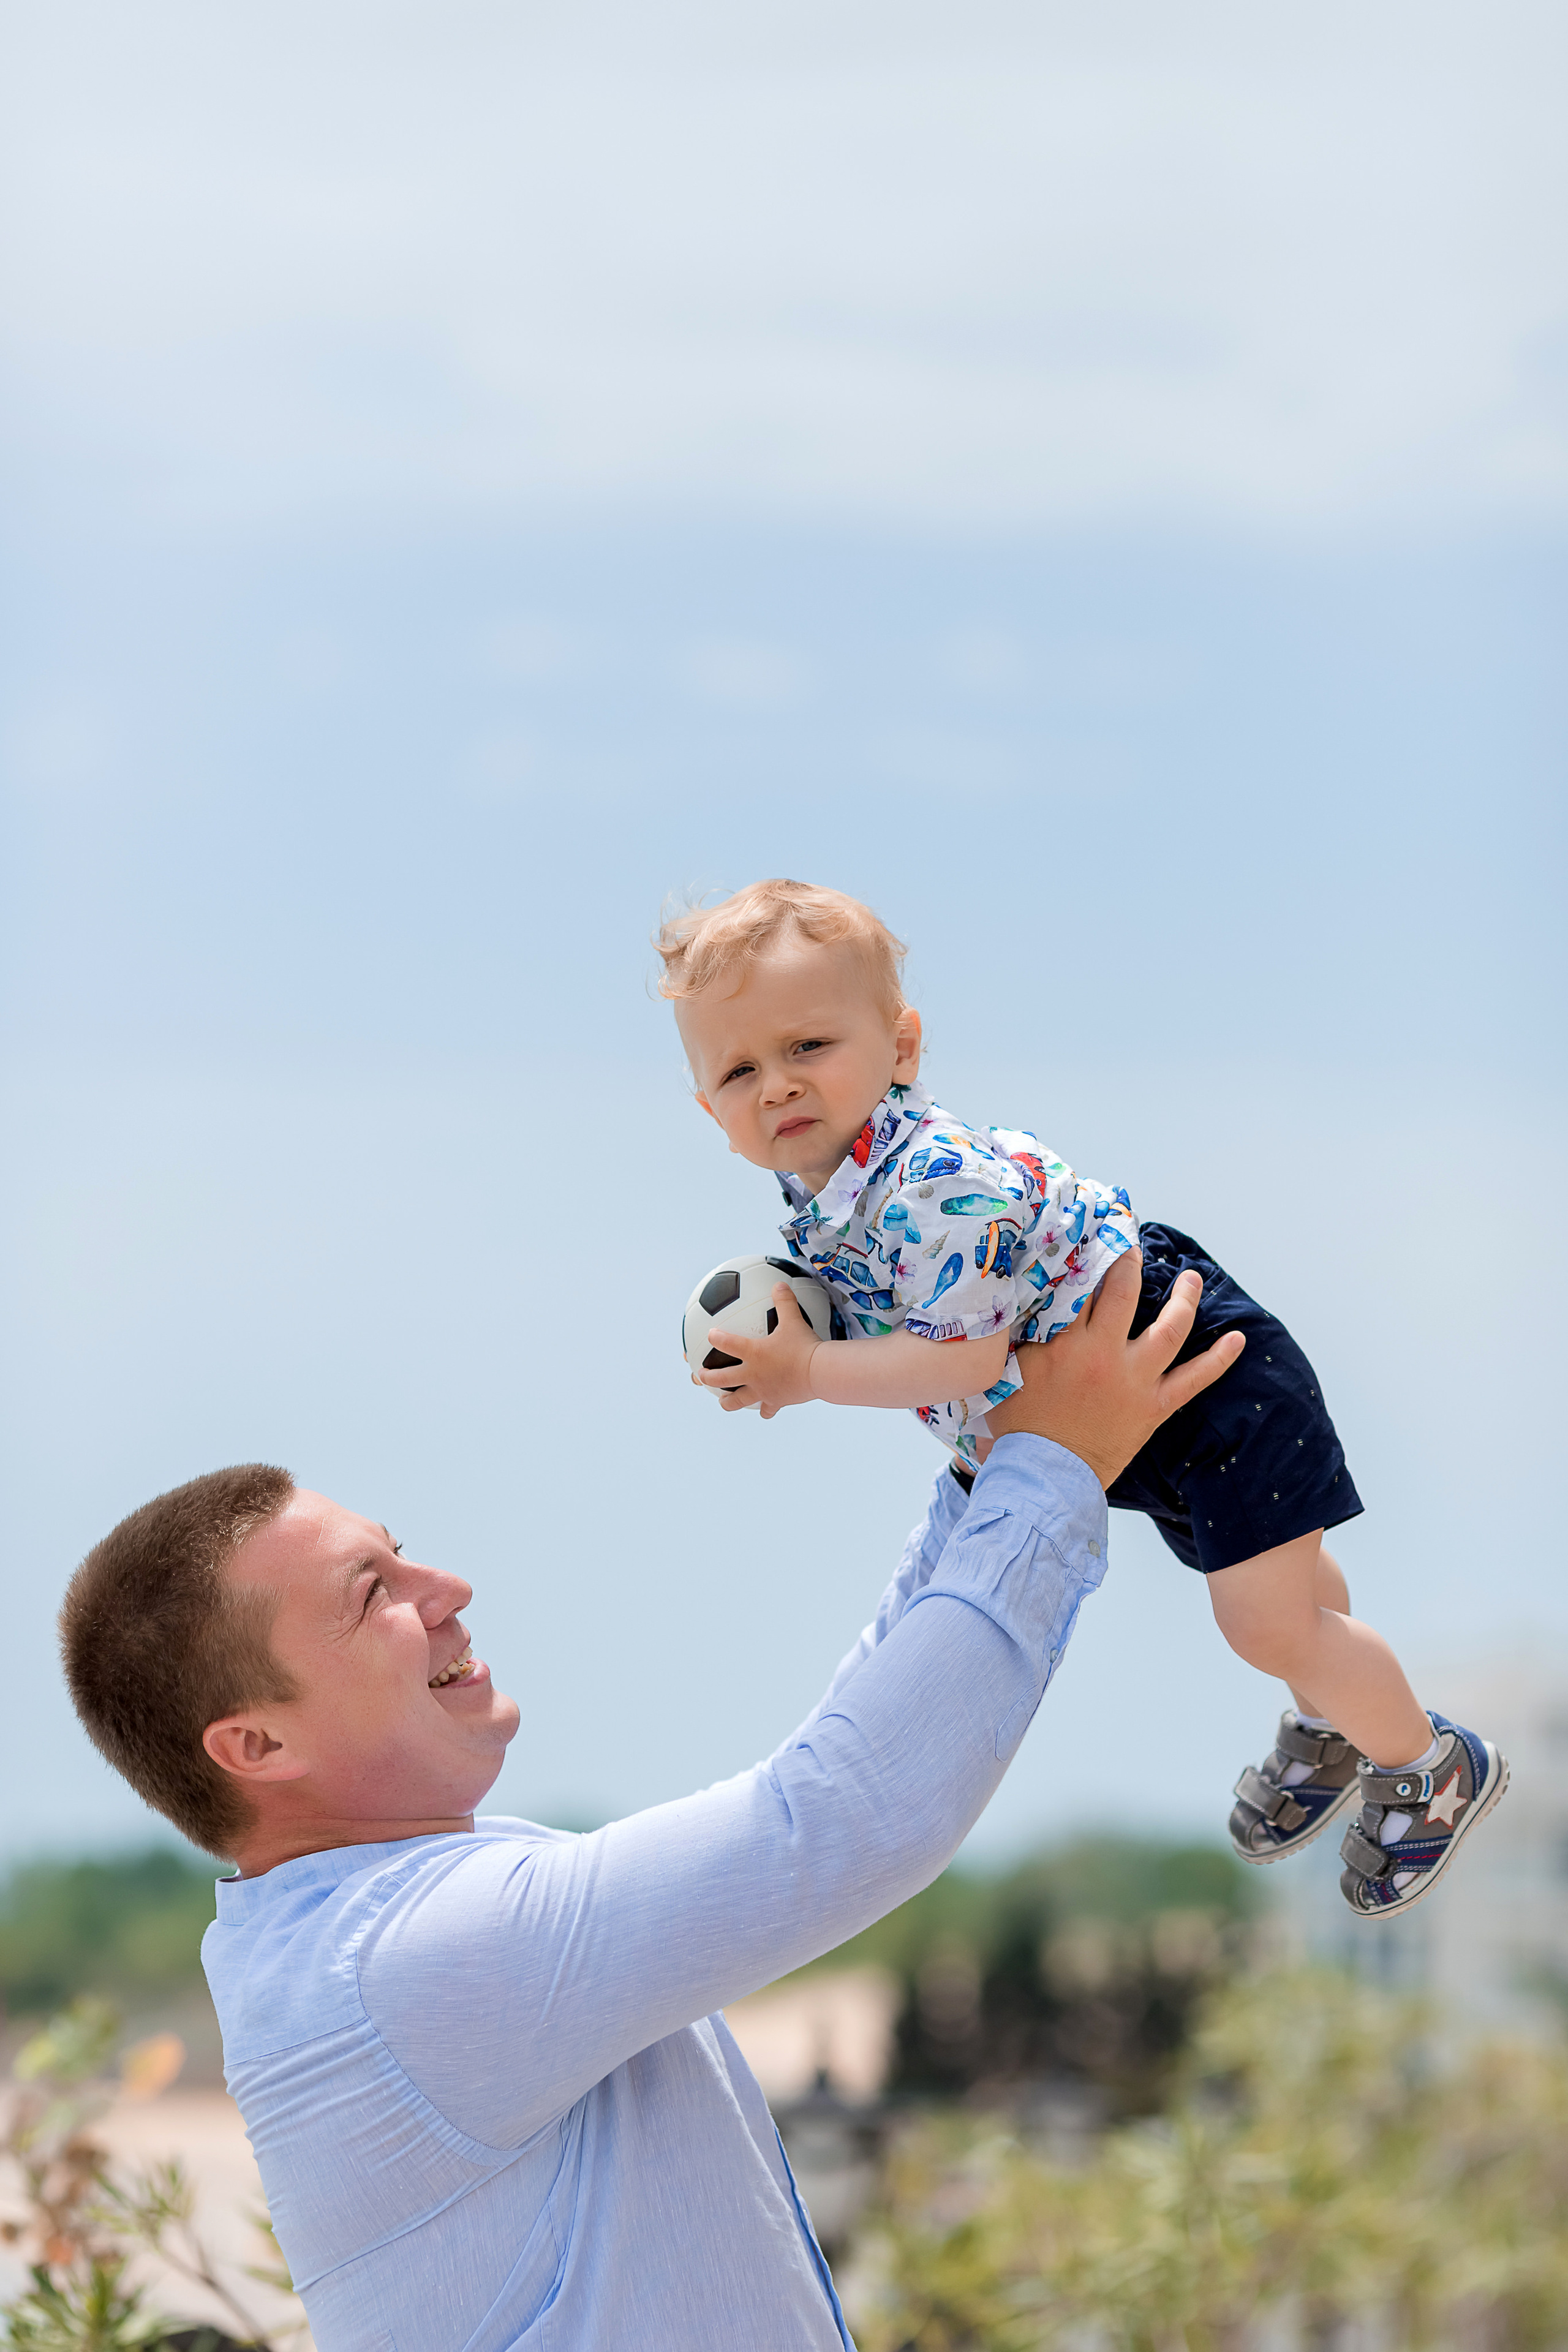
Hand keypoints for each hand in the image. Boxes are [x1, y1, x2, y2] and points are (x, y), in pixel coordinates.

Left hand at [694, 1283, 821, 1416]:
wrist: (819, 1372)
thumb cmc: (805, 1345)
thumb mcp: (794, 1320)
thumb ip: (784, 1301)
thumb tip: (779, 1283)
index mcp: (753, 1353)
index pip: (727, 1343)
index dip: (716, 1338)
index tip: (709, 1335)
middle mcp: (752, 1374)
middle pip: (722, 1379)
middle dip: (707, 1377)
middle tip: (699, 1375)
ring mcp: (762, 1391)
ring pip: (738, 1400)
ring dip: (728, 1401)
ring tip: (722, 1402)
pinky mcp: (776, 1401)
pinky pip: (768, 1409)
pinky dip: (765, 1411)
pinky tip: (764, 1411)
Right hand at [982, 1250, 1243, 1488]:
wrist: (1045, 1476)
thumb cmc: (1021, 1425)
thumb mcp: (1009, 1370)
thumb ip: (1021, 1333)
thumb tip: (1025, 1298)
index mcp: (1065, 1343)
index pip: (1080, 1285)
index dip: (1087, 1255)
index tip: (1091, 1235)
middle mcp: (1104, 1354)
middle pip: (1124, 1293)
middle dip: (1129, 1262)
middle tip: (1132, 1246)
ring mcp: (1135, 1380)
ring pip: (1170, 1328)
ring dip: (1185, 1298)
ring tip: (1191, 1278)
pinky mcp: (1155, 1406)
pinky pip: (1195, 1379)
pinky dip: (1218, 1360)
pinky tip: (1237, 1339)